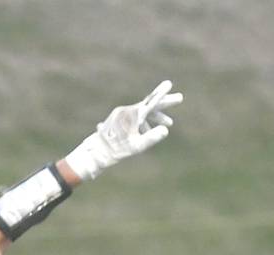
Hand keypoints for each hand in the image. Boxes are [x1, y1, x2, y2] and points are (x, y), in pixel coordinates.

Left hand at [64, 80, 182, 180]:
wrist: (94, 152)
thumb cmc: (115, 150)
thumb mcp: (136, 146)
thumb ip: (151, 138)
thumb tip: (165, 131)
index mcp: (133, 115)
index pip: (150, 102)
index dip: (161, 94)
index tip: (169, 84)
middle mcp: (127, 111)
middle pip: (149, 104)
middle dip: (165, 103)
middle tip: (179, 98)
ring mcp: (122, 114)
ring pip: (143, 112)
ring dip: (156, 117)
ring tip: (169, 123)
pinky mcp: (118, 119)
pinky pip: (135, 117)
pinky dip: (144, 122)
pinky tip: (147, 131)